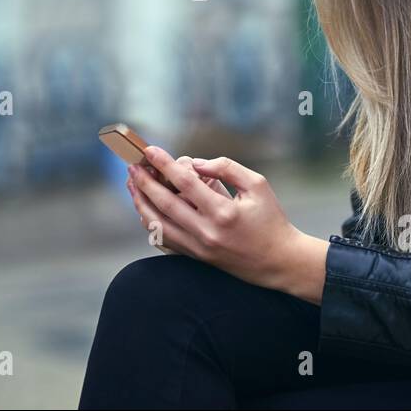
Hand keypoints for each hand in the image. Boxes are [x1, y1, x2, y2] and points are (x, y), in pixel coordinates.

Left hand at [125, 145, 304, 291]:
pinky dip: (151, 223)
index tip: (150, 150)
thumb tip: (195, 163)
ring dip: (141, 202)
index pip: (185, 183)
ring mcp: (199, 247)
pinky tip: (144, 208)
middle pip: (165, 203)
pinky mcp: (196, 257)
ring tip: (132, 184)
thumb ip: (227, 168)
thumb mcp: (257, 185)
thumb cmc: (270, 219)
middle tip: (132, 165)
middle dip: (145, 182)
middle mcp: (207, 232)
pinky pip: (164, 239)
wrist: (278, 261)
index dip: (165, 164)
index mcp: (223, 212)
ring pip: (158, 224)